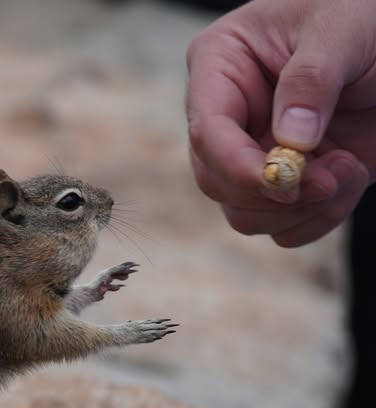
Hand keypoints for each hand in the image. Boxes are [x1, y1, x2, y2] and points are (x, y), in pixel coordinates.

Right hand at [186, 0, 375, 246]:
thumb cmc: (361, 12)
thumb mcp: (341, 27)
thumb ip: (311, 78)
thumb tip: (291, 141)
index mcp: (220, 67)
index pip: (207, 131)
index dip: (235, 164)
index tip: (280, 180)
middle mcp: (230, 118)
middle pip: (217, 182)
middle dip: (273, 192)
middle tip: (328, 178)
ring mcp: (256, 152)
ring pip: (246, 213)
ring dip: (301, 208)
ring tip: (349, 167)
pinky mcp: (289, 180)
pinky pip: (284, 226)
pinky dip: (319, 218)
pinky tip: (350, 176)